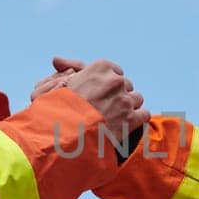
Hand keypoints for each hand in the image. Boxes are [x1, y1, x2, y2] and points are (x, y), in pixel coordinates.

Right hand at [32, 56, 147, 144]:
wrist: (64, 138)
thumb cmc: (56, 110)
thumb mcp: (55, 83)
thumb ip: (65, 69)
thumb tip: (57, 60)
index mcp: (100, 67)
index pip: (115, 71)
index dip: (107, 84)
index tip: (99, 94)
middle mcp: (116, 81)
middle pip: (126, 85)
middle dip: (117, 96)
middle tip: (103, 108)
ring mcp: (125, 100)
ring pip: (136, 99)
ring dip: (128, 107)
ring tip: (112, 118)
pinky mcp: (131, 119)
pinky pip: (143, 114)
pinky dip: (136, 120)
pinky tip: (123, 126)